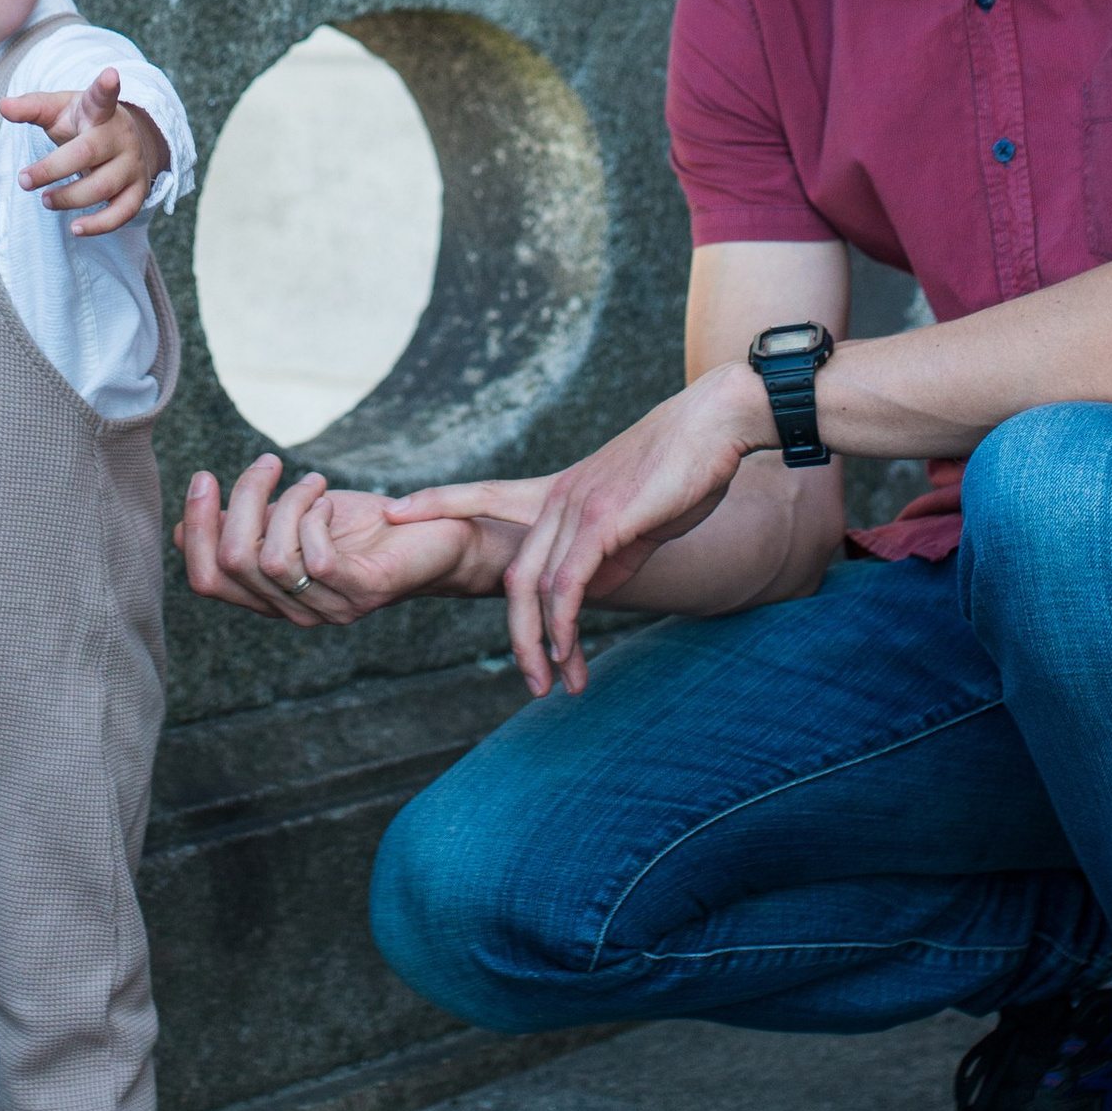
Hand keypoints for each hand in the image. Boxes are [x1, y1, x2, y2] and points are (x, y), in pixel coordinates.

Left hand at [1, 68, 167, 235]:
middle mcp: (120, 136)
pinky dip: (99, 225)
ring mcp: (132, 164)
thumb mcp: (58, 110)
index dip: (106, 86)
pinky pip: (122, 213)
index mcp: (100, 111)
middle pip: (87, 152)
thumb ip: (31, 107)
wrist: (124, 141)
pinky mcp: (137, 190)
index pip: (102, 97)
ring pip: (102, 187)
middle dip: (52, 169)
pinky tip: (76, 228)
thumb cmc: (83, 124)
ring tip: (45, 200)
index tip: (110, 74)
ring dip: (68, 198)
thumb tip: (2, 106)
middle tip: (23, 180)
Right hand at [176, 454, 532, 625]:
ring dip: (284, 502)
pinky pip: (315, 557)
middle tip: (267, 464)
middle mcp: (294, 610)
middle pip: (230, 564)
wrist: (444, 536)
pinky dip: (315, 514)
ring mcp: (329, 607)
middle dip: (239, 502)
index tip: (206, 477)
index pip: (206, 579)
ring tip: (312, 481)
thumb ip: (251, 525)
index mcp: (272, 595)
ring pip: (269, 558)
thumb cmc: (369, 527)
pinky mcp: (364, 592)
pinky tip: (331, 499)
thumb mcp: (297, 519)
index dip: (196, 527)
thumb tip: (191, 521)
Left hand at [404, 368, 766, 695]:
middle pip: (511, 574)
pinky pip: (568, 583)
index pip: (482, 493)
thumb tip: (586, 593)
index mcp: (558, 491)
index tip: (394, 512)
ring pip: (536, 587)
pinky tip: (569, 652)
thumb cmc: (683, 468)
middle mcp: (557, 498)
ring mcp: (576, 507)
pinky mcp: (603, 521)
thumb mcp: (635, 518)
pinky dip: (563, 623)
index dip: (437, 503)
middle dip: (517, 635)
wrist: (717, 425)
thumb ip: (606, 554)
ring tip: (554, 685)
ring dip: (542, 644)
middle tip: (532, 681)